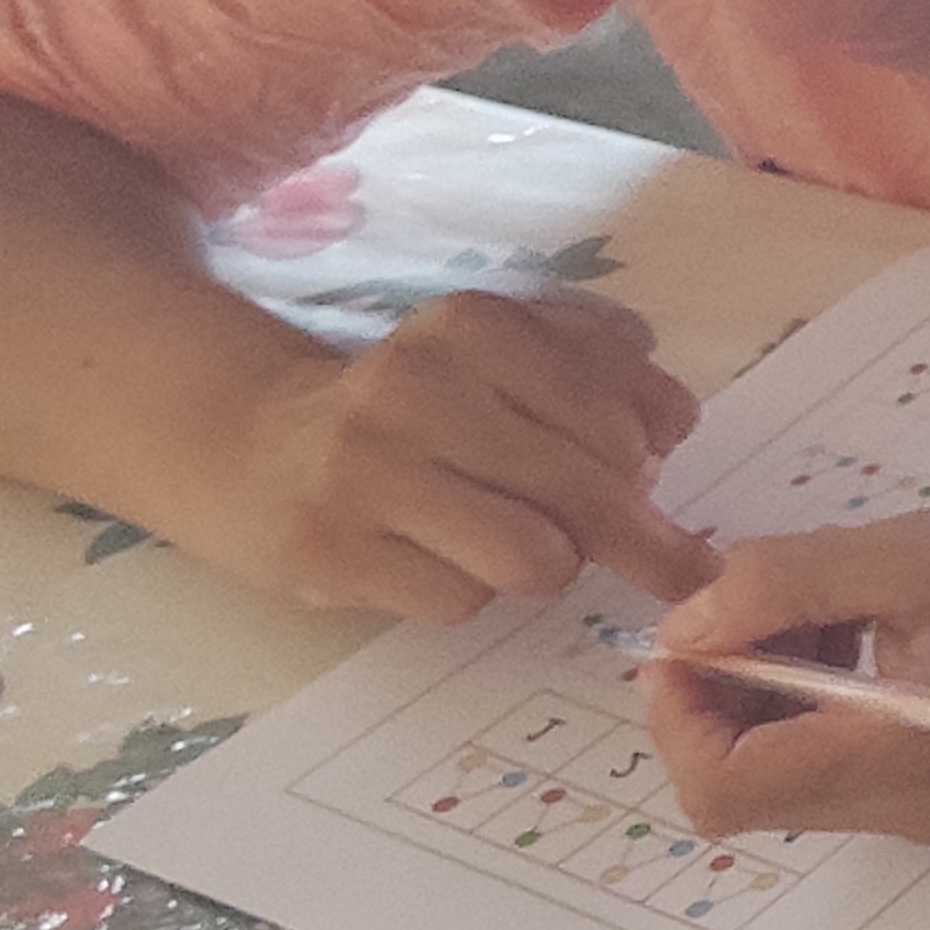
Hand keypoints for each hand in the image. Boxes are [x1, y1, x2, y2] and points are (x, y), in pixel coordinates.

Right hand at [200, 288, 711, 620]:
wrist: (255, 447)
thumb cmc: (415, 409)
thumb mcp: (501, 356)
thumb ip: (600, 368)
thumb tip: (675, 423)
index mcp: (474, 328)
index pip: (622, 413)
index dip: (656, 454)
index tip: (659, 470)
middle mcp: (418, 389)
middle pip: (592, 490)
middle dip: (636, 533)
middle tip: (657, 553)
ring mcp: (368, 473)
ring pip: (538, 559)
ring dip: (547, 564)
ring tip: (516, 540)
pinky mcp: (333, 552)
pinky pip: (463, 602)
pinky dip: (470, 592)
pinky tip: (435, 557)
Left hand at [643, 471, 929, 842]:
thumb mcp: (912, 549)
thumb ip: (783, 584)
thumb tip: (685, 628)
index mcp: (909, 754)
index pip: (727, 788)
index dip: (680, 715)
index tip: (690, 631)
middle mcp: (914, 805)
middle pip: (749, 791)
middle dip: (721, 698)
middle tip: (750, 604)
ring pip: (787, 777)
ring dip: (766, 695)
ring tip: (819, 606)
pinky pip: (837, 763)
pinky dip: (814, 703)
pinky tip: (854, 630)